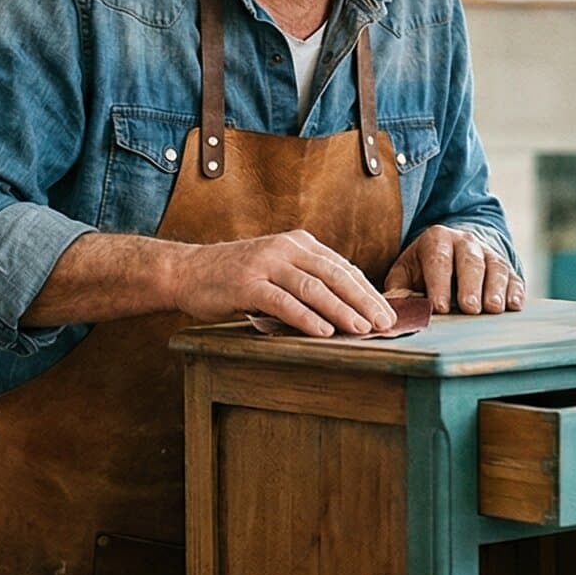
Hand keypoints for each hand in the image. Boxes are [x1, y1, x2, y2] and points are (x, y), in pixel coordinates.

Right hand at [175, 231, 393, 336]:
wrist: (187, 271)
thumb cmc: (236, 277)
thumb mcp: (277, 269)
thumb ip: (307, 280)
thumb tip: (347, 306)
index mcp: (298, 243)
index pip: (342, 267)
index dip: (368, 290)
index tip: (388, 312)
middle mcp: (285, 248)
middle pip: (335, 275)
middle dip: (364, 301)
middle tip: (385, 323)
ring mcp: (266, 264)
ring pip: (313, 287)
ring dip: (341, 310)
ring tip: (362, 329)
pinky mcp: (247, 284)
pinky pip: (283, 301)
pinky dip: (306, 318)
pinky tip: (323, 332)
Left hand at [386, 225, 524, 313]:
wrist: (454, 249)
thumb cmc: (424, 268)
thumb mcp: (406, 272)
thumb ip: (399, 288)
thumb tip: (395, 306)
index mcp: (437, 240)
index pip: (438, 261)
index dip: (438, 284)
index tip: (438, 307)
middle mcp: (466, 242)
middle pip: (471, 262)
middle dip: (471, 286)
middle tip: (470, 308)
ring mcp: (489, 253)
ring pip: (496, 268)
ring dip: (496, 289)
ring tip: (493, 309)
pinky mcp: (506, 267)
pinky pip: (514, 277)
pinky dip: (515, 291)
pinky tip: (514, 305)